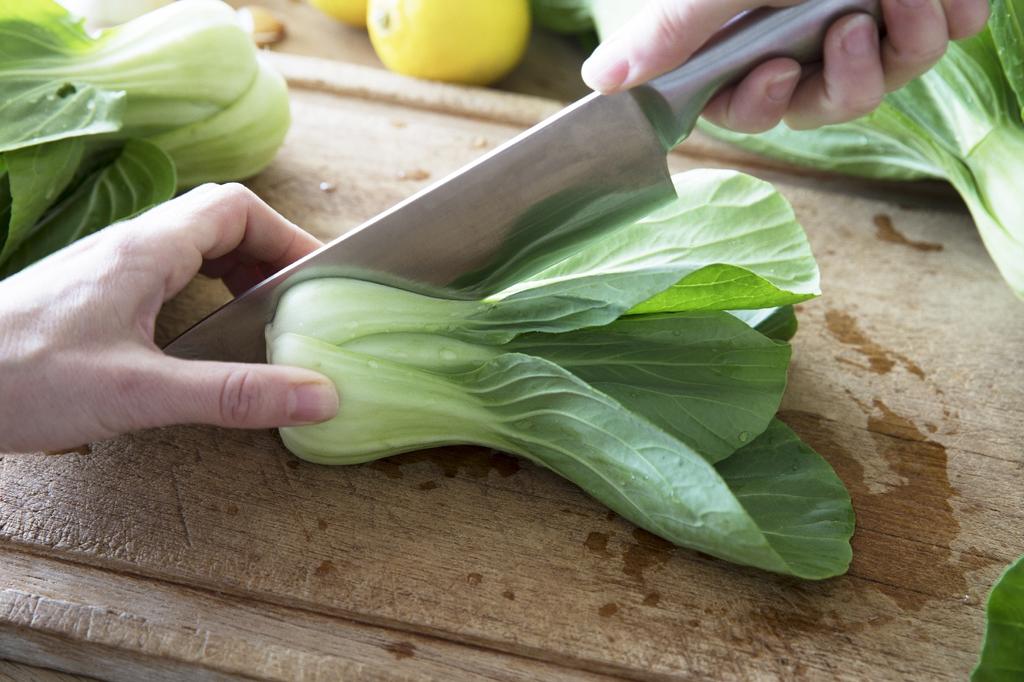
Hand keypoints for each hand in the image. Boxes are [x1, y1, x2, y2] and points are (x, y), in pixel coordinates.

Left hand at [0, 184, 339, 453]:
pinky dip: (203, 291)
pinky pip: (165, 273)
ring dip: (236, 271)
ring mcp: (106, 269)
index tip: (319, 278)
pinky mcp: (92, 296)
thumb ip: (233, 394)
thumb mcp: (139, 392)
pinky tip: (203, 334)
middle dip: (269, 255)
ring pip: (191, 246)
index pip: (235, 207)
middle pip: (219, 221)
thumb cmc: (19, 378)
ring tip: (263, 316)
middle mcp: (127, 248)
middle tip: (299, 301)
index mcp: (145, 250)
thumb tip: (317, 396)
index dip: (287, 236)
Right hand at [582, 0, 989, 130]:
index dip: (759, 103)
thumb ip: (670, 28)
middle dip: (845, 81)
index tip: (777, 70)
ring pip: (884, 81)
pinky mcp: (928, 6)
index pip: (744, 105)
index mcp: (754, 34)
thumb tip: (597, 80)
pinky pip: (943, 40)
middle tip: (852, 26)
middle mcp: (809, 35)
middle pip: (819, 106)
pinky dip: (949, 18)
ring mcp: (870, 22)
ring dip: (902, 47)